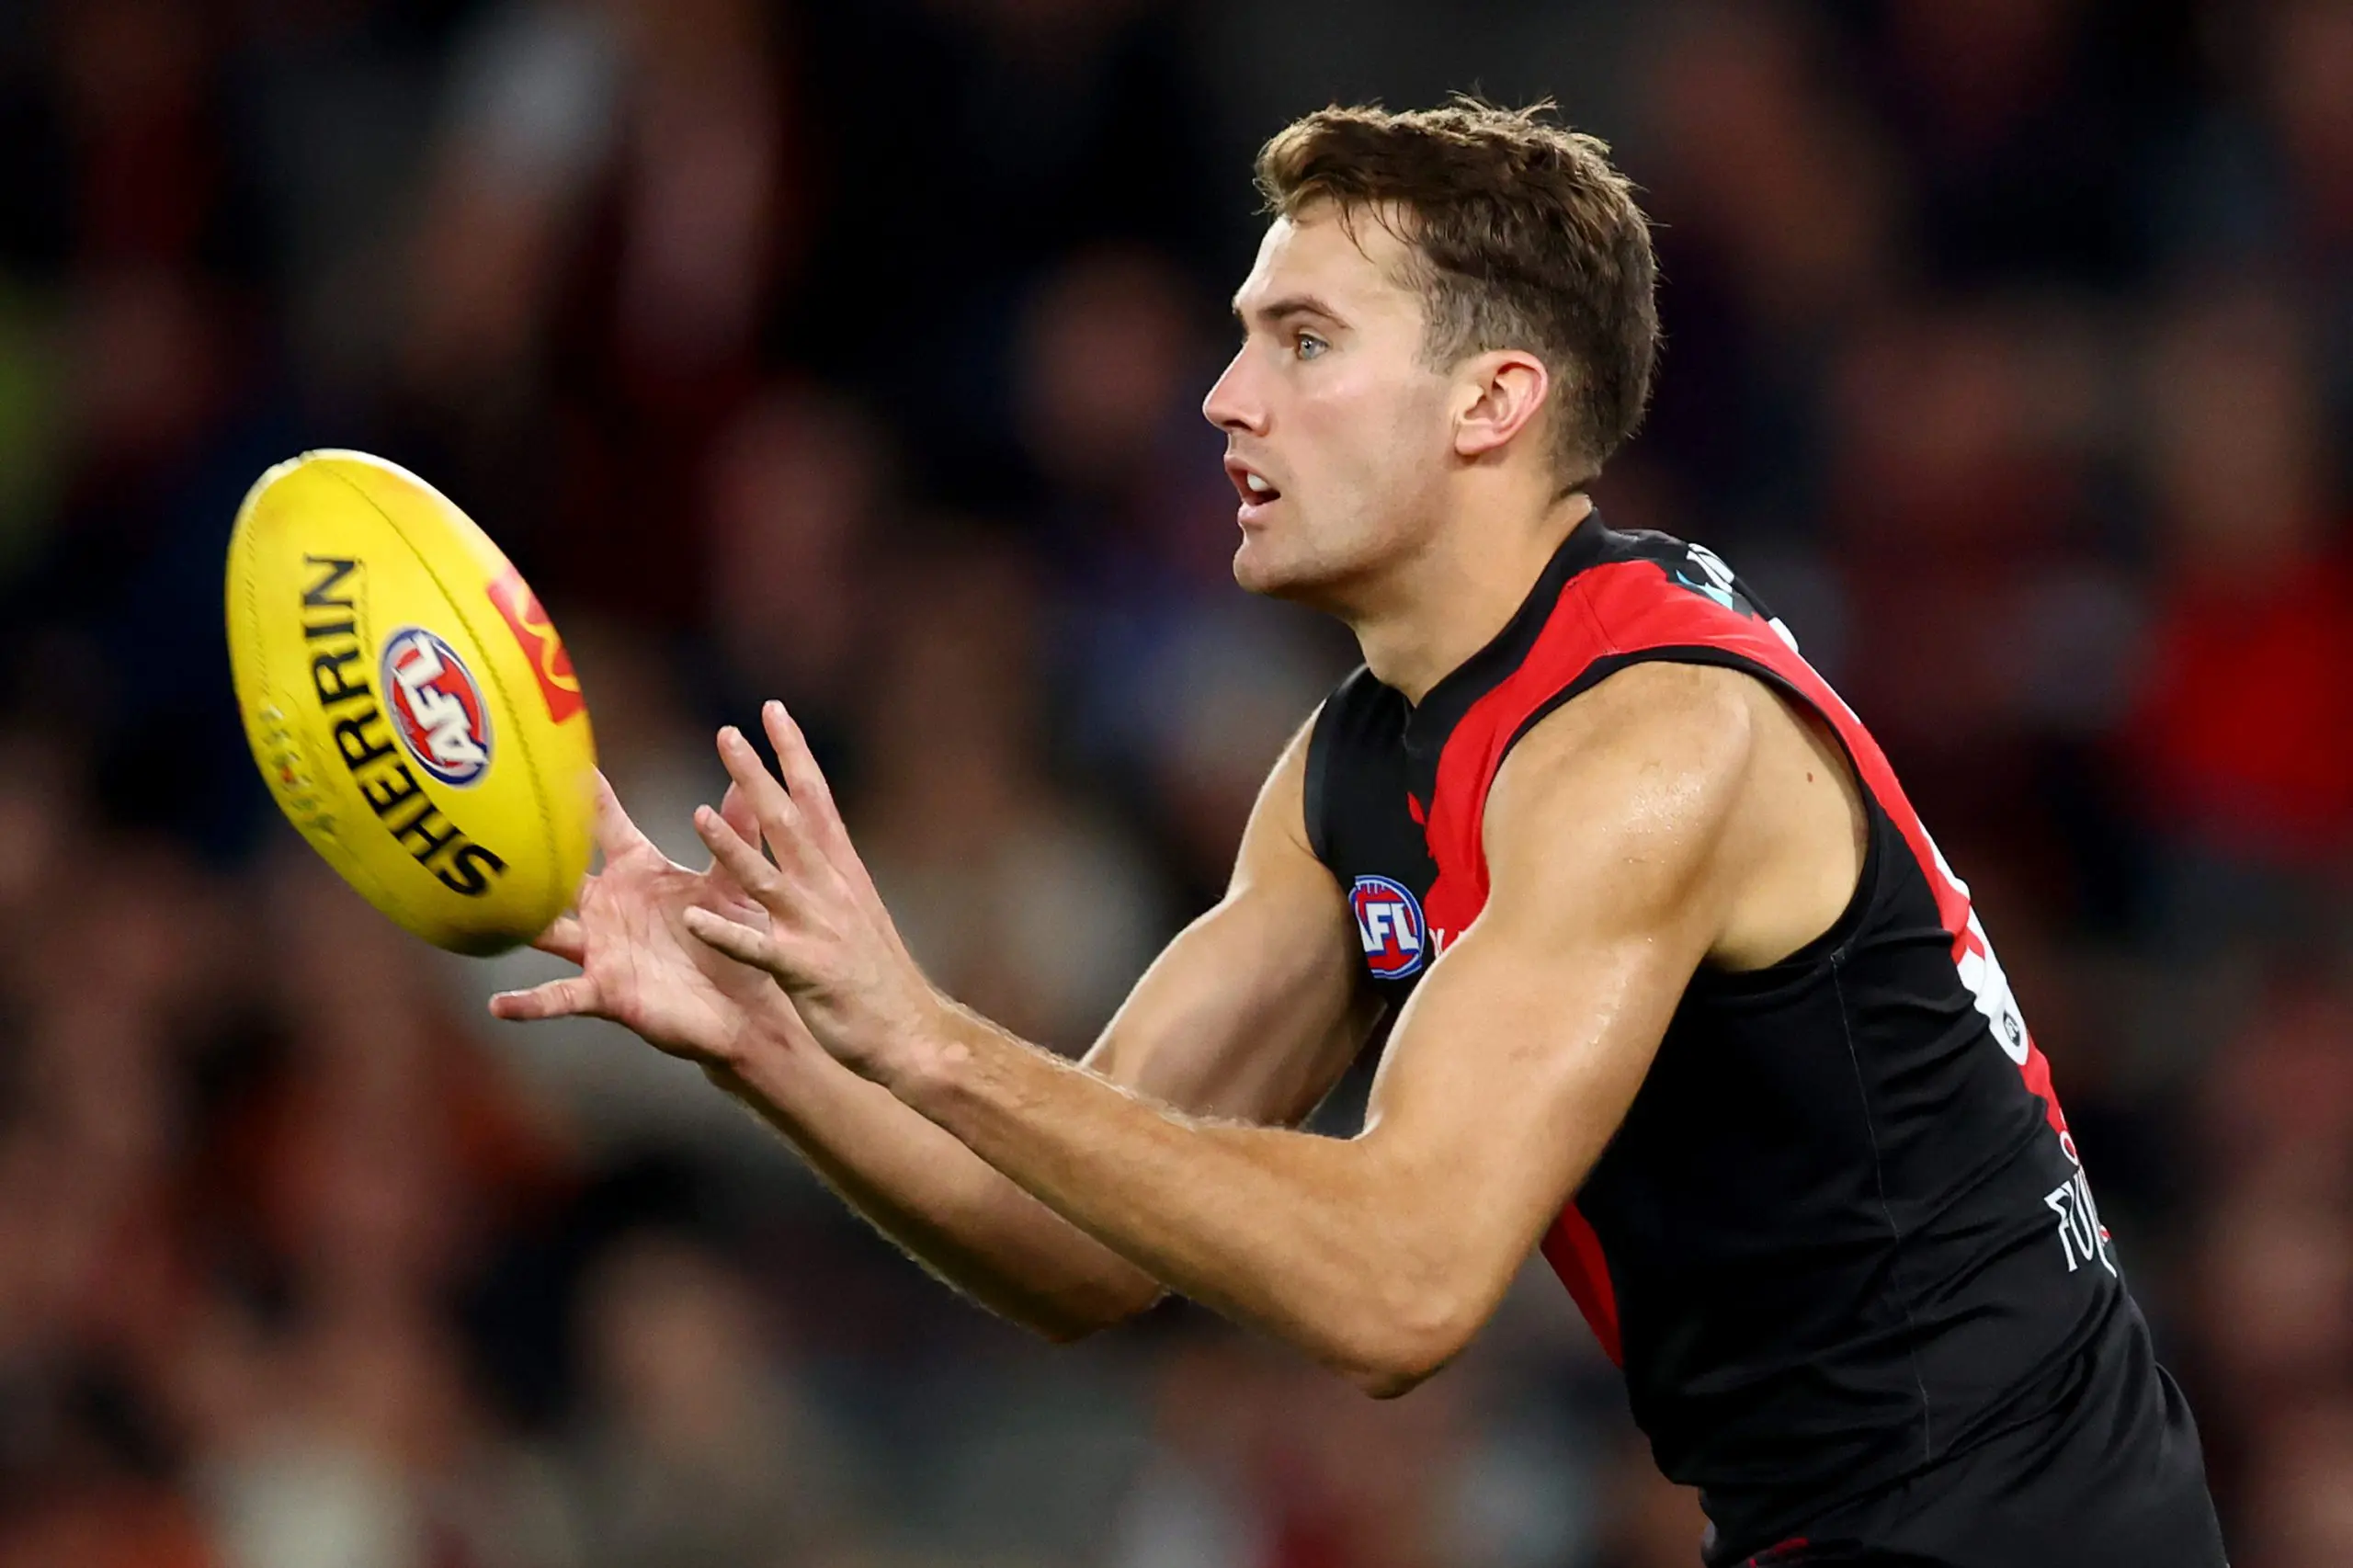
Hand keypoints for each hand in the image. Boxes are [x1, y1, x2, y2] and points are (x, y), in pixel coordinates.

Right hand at [488, 770, 801, 1068]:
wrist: (746, 1008)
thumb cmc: (737, 940)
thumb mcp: (736, 884)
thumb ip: (738, 832)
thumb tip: (746, 776)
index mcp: (638, 871)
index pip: (603, 822)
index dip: (582, 791)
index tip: (551, 754)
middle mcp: (609, 904)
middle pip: (558, 868)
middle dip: (527, 846)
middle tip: (484, 816)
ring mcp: (601, 948)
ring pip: (544, 928)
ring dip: (514, 919)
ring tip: (467, 907)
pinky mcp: (605, 991)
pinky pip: (559, 998)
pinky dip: (529, 1003)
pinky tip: (498, 1005)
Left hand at [680, 702, 945, 1086]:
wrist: (912, 1033)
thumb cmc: (878, 976)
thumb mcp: (857, 910)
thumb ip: (829, 872)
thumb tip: (813, 835)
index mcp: (843, 871)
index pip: (816, 798)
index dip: (793, 752)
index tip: (773, 710)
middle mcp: (831, 890)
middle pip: (788, 823)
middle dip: (756, 777)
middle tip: (726, 734)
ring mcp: (817, 929)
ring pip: (767, 879)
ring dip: (732, 848)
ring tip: (698, 815)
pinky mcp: (804, 971)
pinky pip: (757, 949)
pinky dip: (725, 934)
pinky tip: (694, 920)